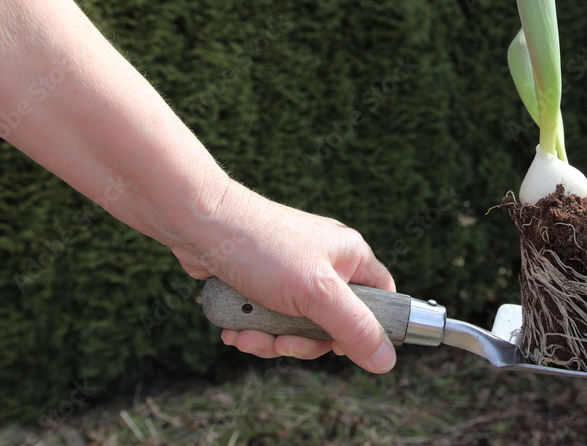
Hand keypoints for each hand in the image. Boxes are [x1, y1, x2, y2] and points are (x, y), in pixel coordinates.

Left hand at [173, 180, 397, 373]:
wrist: (199, 224)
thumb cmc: (262, 248)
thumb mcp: (317, 294)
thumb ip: (355, 328)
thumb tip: (387, 362)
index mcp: (350, 256)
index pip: (381, 298)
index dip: (368, 329)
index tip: (339, 345)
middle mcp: (325, 263)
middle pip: (333, 323)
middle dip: (302, 342)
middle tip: (282, 344)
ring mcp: (292, 273)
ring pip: (296, 326)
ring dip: (270, 339)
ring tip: (245, 335)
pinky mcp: (262, 282)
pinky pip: (268, 319)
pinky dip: (252, 328)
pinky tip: (233, 328)